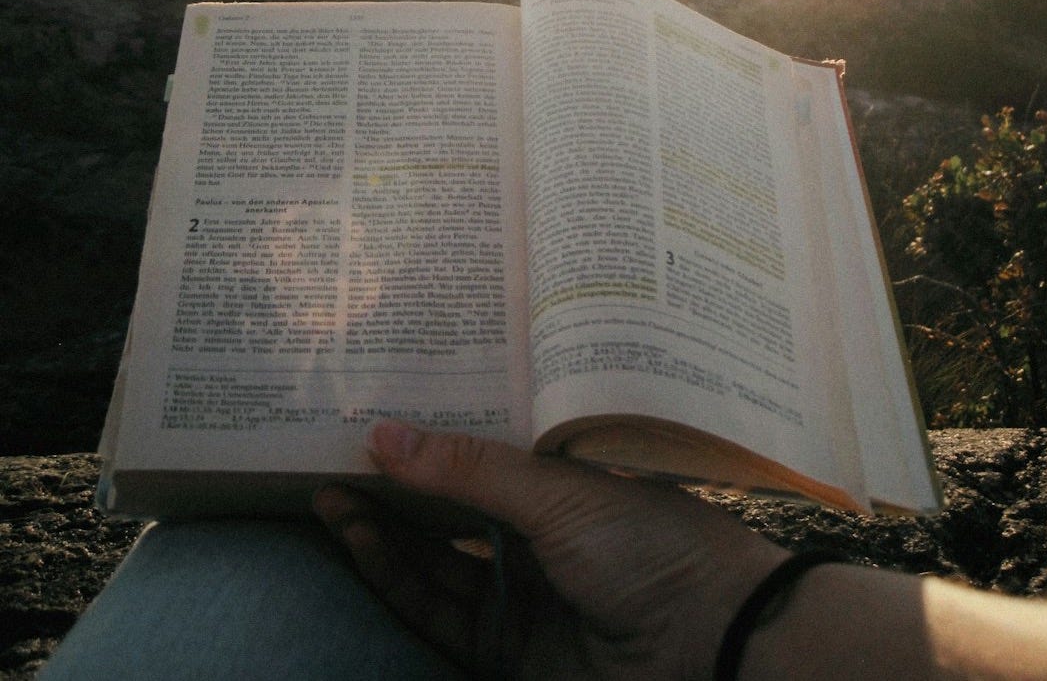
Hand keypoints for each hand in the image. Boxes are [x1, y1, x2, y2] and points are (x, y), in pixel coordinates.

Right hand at [313, 421, 789, 678]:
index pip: (484, 457)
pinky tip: (358, 538)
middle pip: (449, 511)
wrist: (707, 643)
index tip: (379, 411)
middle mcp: (537, 536)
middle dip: (393, 485)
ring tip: (328, 491)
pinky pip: (433, 608)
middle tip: (335, 451)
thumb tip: (383, 434)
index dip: (432, 438)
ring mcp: (517, 592)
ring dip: (379, 530)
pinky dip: (391, 575)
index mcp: (562, 487)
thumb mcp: (556, 493)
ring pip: (431, 560)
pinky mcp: (501, 647)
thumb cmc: (647, 545)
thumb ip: (468, 470)